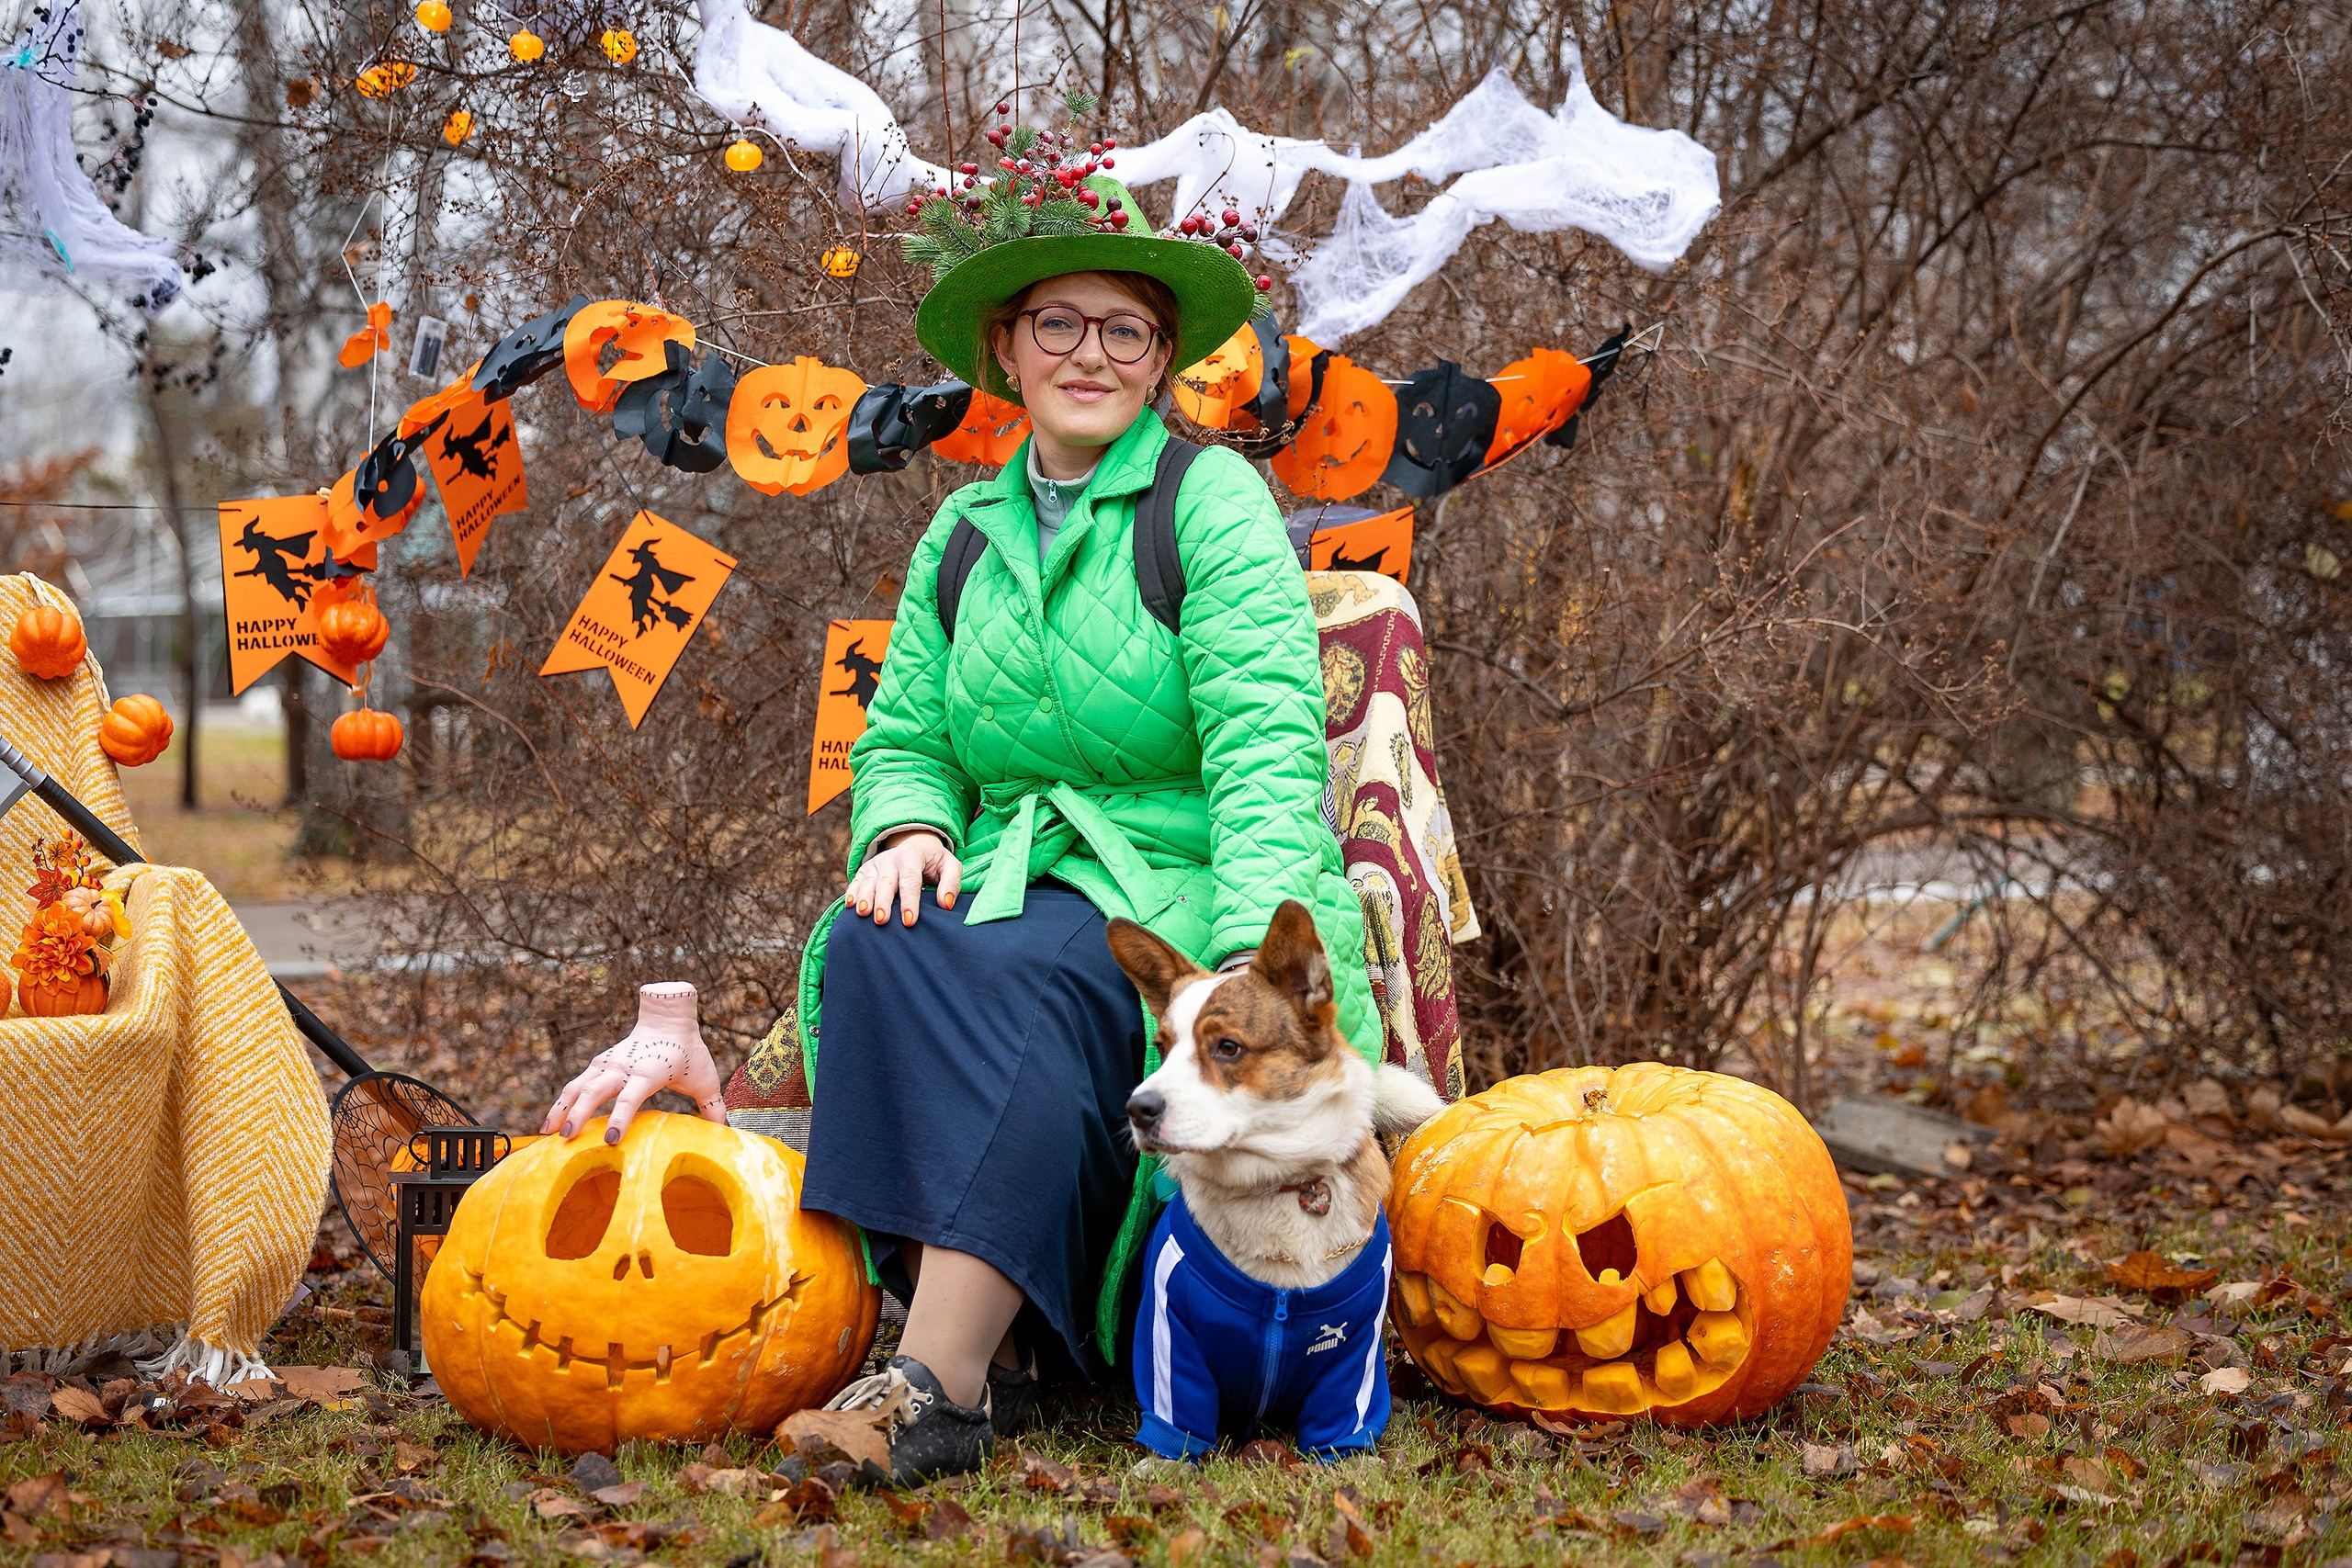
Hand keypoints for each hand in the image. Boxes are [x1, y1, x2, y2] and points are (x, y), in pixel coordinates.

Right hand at [542, 981, 727, 1142]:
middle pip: (594, 1091)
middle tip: (567, 1140)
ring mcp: (607, 1064)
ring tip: (546, 1134)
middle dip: (579, 1115)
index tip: (610, 1141)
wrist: (668, 1018)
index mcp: (648, 1071)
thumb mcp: (704, 1078)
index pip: (630, 1097)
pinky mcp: (598, 1064)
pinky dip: (561, 1103)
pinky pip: (575, 1085)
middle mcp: (623, 1066)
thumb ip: (713, 1106)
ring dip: (561, 1109)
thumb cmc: (688, 1052)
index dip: (620, 1118)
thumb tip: (726, 1134)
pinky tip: (550, 1124)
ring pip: (577, 1086)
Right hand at [849, 828, 962, 925]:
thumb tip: (946, 904)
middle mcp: (891, 858)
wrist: (914, 847)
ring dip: (865, 898)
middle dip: (884, 902)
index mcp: (912, 857)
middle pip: (886, 882)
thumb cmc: (934, 863)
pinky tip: (850, 906)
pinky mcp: (865, 871)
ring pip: (869, 882)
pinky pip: (857, 882)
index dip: (909, 901)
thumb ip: (951, 883)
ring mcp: (876, 864)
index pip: (910, 880)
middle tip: (882, 921)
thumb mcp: (950, 866)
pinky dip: (852, 893)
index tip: (909, 921)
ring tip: (863, 914)